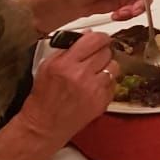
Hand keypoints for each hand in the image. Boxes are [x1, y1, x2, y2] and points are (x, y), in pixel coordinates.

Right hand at [19, 30, 116, 150]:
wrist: (45, 125)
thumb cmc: (44, 96)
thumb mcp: (47, 66)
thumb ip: (67, 49)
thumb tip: (87, 35)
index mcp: (66, 64)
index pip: (94, 40)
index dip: (100, 37)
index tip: (99, 39)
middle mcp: (82, 76)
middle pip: (107, 52)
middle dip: (101, 52)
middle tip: (94, 57)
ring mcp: (94, 90)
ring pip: (114, 67)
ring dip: (106, 67)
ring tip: (94, 73)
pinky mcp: (102, 102)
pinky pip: (114, 84)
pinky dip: (107, 83)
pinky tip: (94, 87)